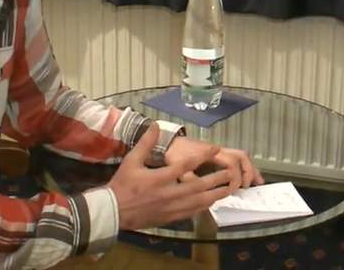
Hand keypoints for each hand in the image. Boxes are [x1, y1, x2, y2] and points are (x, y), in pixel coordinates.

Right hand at [107, 124, 234, 229]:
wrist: (113, 211)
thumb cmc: (123, 185)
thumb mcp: (132, 161)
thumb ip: (145, 143)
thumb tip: (156, 125)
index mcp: (161, 178)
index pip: (187, 164)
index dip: (204, 155)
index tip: (216, 148)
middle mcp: (169, 193)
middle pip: (199, 186)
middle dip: (216, 179)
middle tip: (231, 173)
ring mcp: (171, 208)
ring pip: (198, 202)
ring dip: (215, 195)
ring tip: (229, 189)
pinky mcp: (170, 218)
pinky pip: (191, 212)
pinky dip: (203, 207)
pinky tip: (211, 202)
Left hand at [166, 136, 264, 191]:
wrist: (171, 144)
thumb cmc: (175, 156)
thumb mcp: (178, 168)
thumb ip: (189, 178)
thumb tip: (201, 189)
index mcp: (211, 153)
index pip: (230, 164)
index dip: (234, 178)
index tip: (232, 190)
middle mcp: (219, 150)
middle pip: (241, 157)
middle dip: (247, 173)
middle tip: (246, 187)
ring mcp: (222, 151)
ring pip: (243, 156)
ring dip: (251, 169)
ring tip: (257, 183)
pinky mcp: (222, 154)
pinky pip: (239, 158)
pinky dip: (247, 167)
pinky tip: (252, 177)